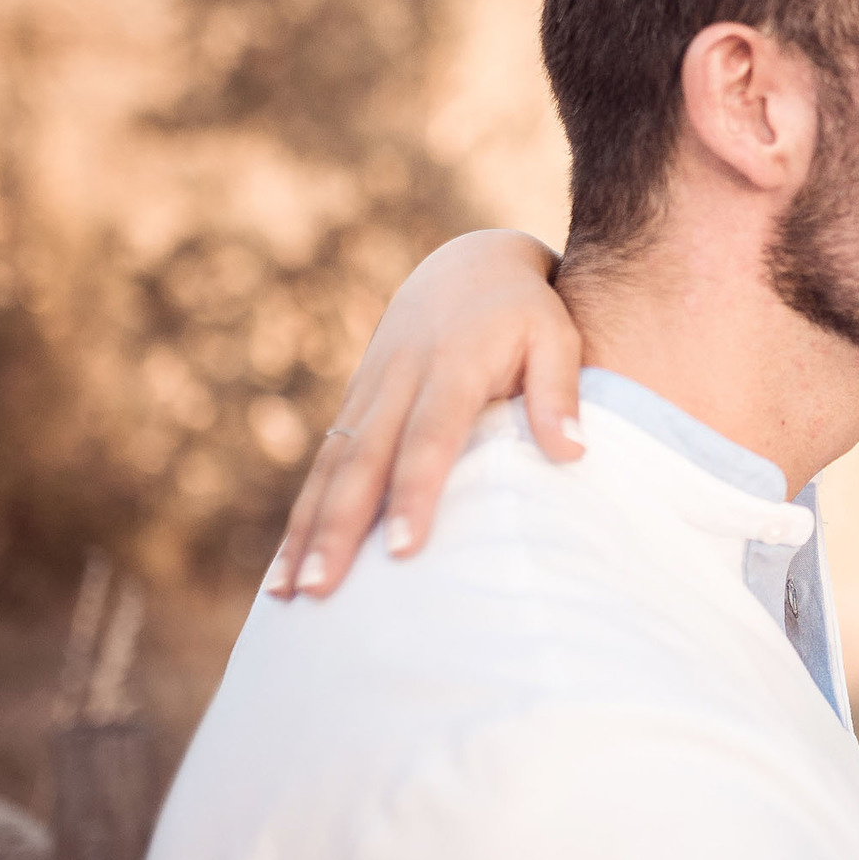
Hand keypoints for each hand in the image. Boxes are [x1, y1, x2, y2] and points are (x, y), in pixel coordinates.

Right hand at [269, 230, 583, 597]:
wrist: (471, 265)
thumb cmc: (526, 312)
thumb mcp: (556, 336)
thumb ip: (560, 392)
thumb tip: (572, 453)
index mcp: (450, 365)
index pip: (430, 437)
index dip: (416, 492)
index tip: (406, 549)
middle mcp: (398, 380)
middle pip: (363, 461)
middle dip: (338, 528)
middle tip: (322, 590)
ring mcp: (368, 391)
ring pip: (331, 467)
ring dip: (306, 531)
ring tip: (288, 595)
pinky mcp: (354, 403)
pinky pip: (322, 464)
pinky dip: (302, 516)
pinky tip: (286, 569)